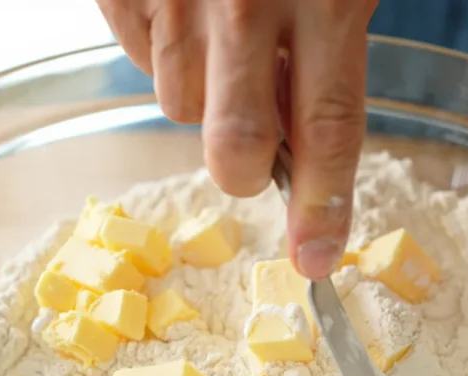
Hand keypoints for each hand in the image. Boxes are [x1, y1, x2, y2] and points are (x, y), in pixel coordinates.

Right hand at [95, 0, 377, 278]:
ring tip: (219, 30)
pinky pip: (139, 60)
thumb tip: (292, 151)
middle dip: (243, 171)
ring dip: (203, 90)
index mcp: (324, 1)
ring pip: (179, 104)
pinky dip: (162, 48)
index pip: (327, 130)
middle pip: (235, 147)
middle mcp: (245, 4)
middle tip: (252, 151)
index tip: (315, 258)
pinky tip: (184, 7)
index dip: (320, 205)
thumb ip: (322, 58)